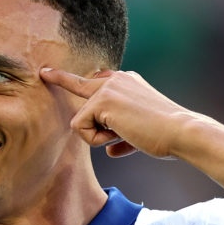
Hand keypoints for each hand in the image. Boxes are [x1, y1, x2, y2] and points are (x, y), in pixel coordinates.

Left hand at [40, 67, 198, 158]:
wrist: (181, 132)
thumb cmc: (166, 136)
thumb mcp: (140, 134)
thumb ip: (122, 138)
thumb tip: (109, 152)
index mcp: (127, 82)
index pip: (98, 81)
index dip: (81, 82)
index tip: (63, 72)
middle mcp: (115, 80)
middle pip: (78, 82)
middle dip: (59, 77)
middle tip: (42, 72)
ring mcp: (107, 88)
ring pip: (81, 118)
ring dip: (98, 136)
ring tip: (125, 134)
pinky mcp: (101, 100)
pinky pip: (80, 128)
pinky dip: (96, 140)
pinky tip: (118, 134)